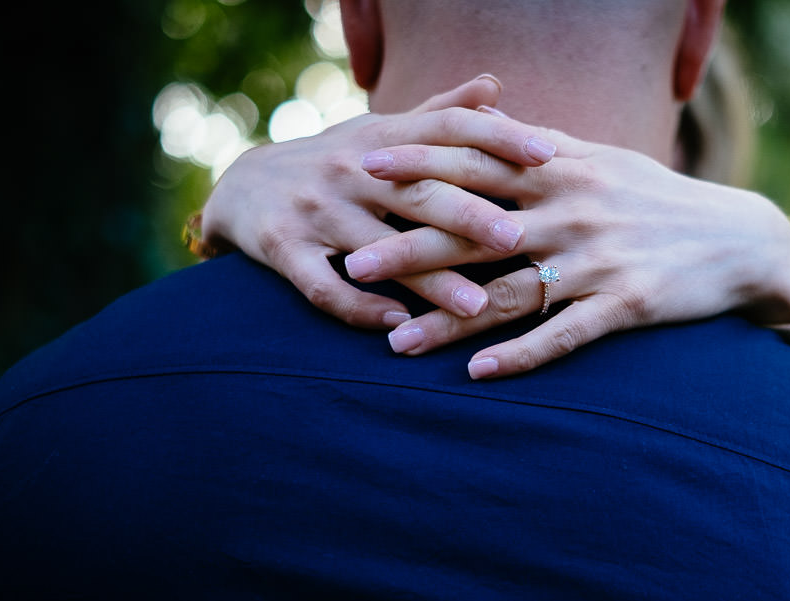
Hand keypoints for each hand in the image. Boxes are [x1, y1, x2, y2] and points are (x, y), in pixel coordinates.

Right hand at [198, 75, 558, 326]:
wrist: (241, 187)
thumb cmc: (338, 163)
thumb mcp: (382, 134)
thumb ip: (439, 115)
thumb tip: (496, 87)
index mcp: (383, 139)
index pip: (447, 130)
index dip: (497, 138)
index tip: (548, 154)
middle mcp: (351, 170)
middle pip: (418, 191)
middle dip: (469, 215)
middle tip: (518, 238)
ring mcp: (315, 211)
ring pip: (378, 247)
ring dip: (428, 278)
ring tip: (475, 306)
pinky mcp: (282, 249)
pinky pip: (323, 286)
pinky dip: (360, 306)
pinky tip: (400, 324)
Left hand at [347, 127, 789, 378]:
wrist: (739, 240)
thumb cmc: (659, 199)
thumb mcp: (603, 159)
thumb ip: (539, 145)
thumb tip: (481, 119)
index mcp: (562, 167)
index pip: (477, 159)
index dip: (418, 162)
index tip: (362, 168)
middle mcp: (573, 208)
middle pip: (477, 228)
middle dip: (409, 245)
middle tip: (351, 261)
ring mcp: (598, 258)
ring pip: (508, 291)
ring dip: (449, 320)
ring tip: (396, 343)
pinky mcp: (625, 304)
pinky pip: (563, 334)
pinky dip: (520, 356)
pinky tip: (479, 375)